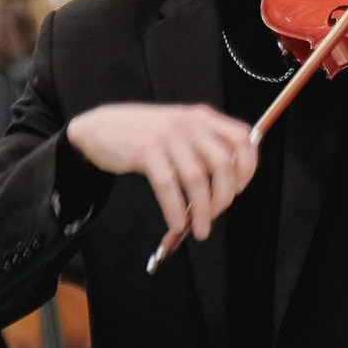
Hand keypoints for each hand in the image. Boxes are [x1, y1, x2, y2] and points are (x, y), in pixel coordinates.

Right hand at [68, 103, 258, 246]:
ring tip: (200, 229)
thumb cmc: (144, 135)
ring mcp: (167, 136)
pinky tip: (177, 224)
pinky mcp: (145, 151)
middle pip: (223, 164)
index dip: (247, 167)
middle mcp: (189, 123)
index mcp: (203, 117)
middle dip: (224, 196)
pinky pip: (168, 187)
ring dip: (202, 211)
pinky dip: (175, 211)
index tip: (238, 189)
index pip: (242, 138)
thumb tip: (224, 190)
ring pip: (197, 179)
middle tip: (215, 214)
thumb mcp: (180, 129)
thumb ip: (203, 148)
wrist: (100, 128)